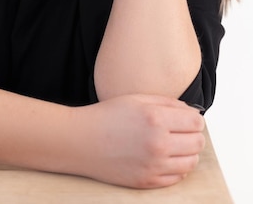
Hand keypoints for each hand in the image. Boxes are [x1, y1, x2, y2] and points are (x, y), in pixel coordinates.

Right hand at [72, 94, 204, 187]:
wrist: (82, 141)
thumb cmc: (107, 116)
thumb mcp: (137, 99)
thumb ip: (167, 103)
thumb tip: (191, 111)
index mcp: (156, 119)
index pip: (196, 122)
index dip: (194, 119)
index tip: (187, 118)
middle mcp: (158, 144)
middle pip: (198, 143)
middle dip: (193, 135)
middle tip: (181, 131)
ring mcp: (154, 165)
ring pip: (191, 162)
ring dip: (188, 152)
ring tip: (174, 145)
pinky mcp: (148, 182)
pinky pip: (178, 178)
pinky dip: (177, 168)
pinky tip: (165, 157)